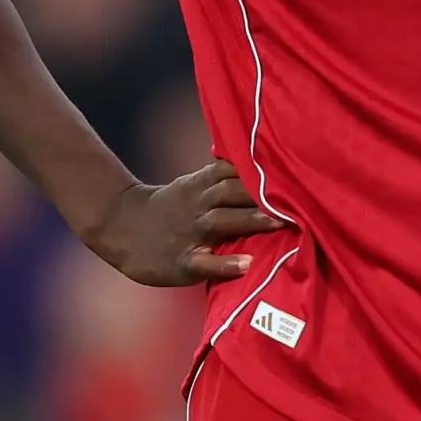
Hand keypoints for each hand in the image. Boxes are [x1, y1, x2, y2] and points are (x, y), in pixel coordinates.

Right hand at [86, 159, 286, 286]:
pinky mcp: (182, 261)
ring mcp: (189, 233)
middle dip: (263, 193)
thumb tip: (254, 155)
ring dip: (251, 220)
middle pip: (231, 192)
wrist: (121, 227)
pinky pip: (204, 262)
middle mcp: (197, 205)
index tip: (292, 167)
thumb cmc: (167, 207)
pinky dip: (225, 264)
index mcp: (200, 185)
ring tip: (281, 223)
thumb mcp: (192, 184)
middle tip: (300, 195)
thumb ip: (222, 174)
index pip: (233, 170)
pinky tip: (246, 265)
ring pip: (221, 221)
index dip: (260, 169)